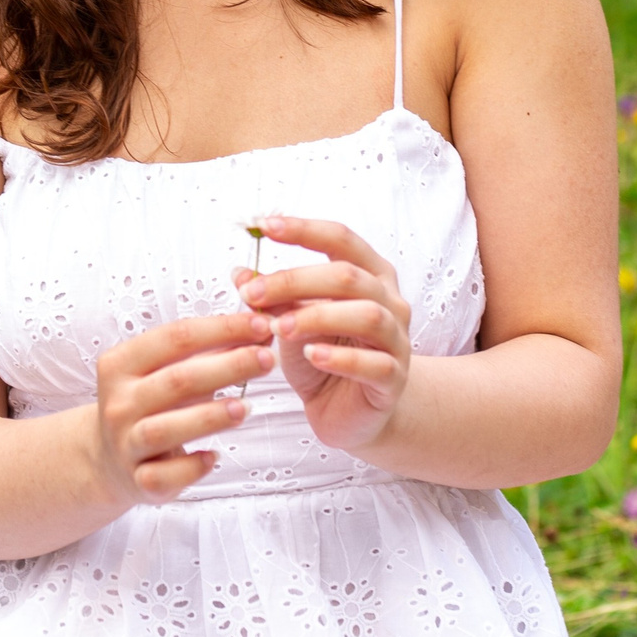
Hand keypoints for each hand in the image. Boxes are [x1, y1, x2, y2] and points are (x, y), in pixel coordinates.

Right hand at [89, 311, 274, 505]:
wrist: (109, 459)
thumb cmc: (150, 405)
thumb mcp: (166, 371)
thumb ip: (208, 352)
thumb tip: (260, 331)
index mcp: (122, 364)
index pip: (175, 337)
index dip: (221, 329)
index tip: (261, 324)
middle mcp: (119, 402)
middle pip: (176, 380)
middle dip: (227, 367)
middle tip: (266, 360)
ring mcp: (126, 443)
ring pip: (165, 429)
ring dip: (209, 417)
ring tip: (246, 407)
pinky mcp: (138, 481)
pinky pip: (164, 476)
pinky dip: (191, 467)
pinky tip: (214, 456)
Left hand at [232, 216, 412, 453]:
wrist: (352, 410)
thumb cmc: (325, 354)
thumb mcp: (293, 321)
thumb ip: (274, 298)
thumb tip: (240, 273)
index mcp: (369, 274)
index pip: (340, 239)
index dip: (304, 230)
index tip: (264, 225)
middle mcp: (390, 300)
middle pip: (349, 276)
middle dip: (296, 280)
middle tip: (254, 293)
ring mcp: (396, 339)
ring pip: (368, 315)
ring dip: (318, 317)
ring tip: (280, 328)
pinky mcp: (394, 379)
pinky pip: (375, 363)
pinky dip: (341, 358)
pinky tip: (313, 356)